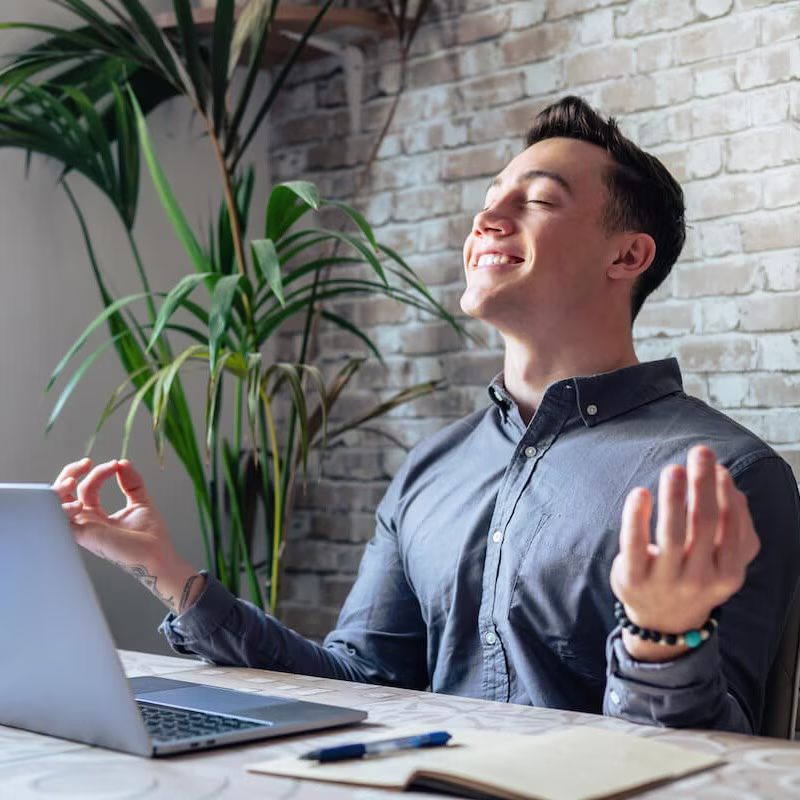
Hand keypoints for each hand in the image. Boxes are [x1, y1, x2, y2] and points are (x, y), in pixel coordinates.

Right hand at [52, 458, 203, 611]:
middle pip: (63, 494)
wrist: (158, 554)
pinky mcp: (84, 536)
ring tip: (74, 478)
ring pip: (54, 506)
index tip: (116, 465)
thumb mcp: (140, 501)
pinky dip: (62, 509)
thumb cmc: (149, 535)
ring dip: (59, 488)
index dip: (98, 473)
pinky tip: (79, 502)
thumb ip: (132, 482)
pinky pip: (61, 522)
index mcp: (97, 515)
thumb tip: (123, 462)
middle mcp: (86, 522)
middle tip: (87, 462)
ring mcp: (83, 529)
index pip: (87, 488)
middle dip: (70, 473)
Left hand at [609, 445, 759, 661]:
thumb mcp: (723, 562)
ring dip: (674, 497)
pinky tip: (639, 493)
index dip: (726, 494)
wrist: (663, 621)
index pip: (732, 526)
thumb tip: (729, 484)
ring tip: (674, 469)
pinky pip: (635, 543)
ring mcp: (666, 581)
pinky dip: (637, 516)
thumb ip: (734, 528)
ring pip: (672, 533)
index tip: (718, 467)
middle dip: (703, 485)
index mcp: (728, 572)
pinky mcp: (634, 579)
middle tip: (700, 453)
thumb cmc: (695, 575)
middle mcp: (699, 579)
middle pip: (704, 524)